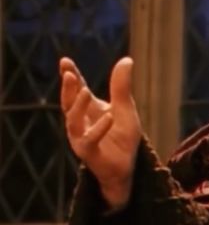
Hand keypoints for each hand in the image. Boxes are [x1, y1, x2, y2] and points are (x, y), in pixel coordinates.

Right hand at [60, 57, 141, 209]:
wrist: (125, 166)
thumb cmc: (122, 136)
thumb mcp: (125, 107)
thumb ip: (121, 86)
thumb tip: (126, 59)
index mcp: (88, 109)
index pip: (77, 89)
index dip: (71, 75)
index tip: (65, 61)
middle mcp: (80, 122)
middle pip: (69, 103)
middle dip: (68, 89)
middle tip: (68, 74)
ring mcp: (81, 137)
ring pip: (74, 121)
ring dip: (79, 106)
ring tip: (86, 91)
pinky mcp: (89, 152)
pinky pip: (90, 140)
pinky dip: (99, 128)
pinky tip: (109, 116)